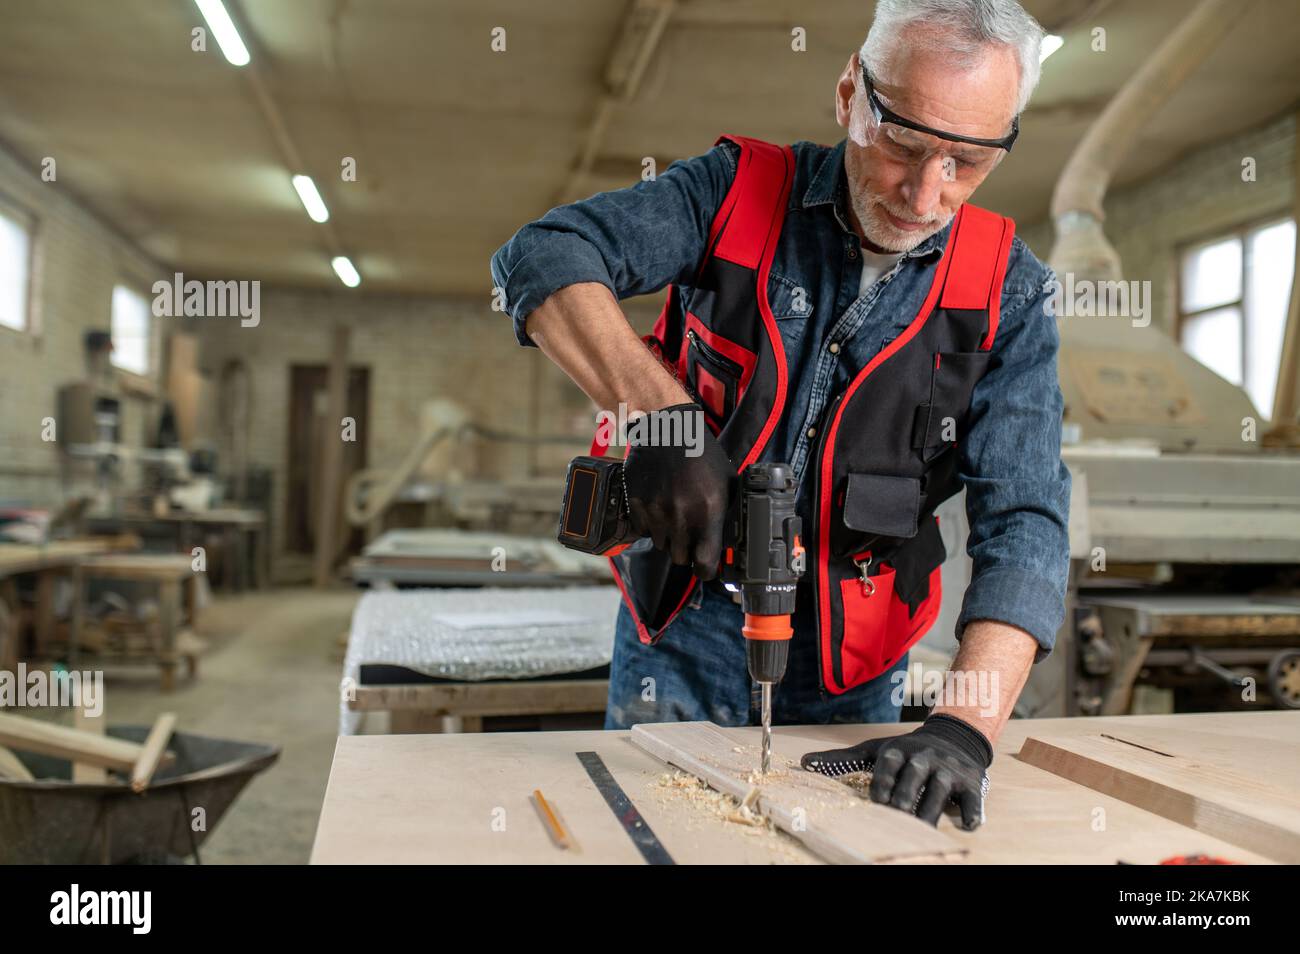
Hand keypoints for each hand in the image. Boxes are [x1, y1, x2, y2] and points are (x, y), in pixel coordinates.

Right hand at [622, 403, 734, 579]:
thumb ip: (727, 515)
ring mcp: (655, 512)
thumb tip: (726, 543)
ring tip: (675, 513)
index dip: (706, 570)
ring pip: (661, 545)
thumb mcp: (727, 483)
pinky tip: (659, 506)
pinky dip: (650, 525)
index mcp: (708, 513)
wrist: (668, 429)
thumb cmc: (702, 455)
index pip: (704, 565)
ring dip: (669, 536)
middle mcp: (680, 517)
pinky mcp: (636, 505)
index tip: (705, 565)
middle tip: (691, 534)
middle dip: (687, 550)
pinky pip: (643, 531)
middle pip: (680, 559)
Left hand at [800, 714, 992, 829]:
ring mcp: (948, 770)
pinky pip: (973, 797)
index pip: (889, 763)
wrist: (954, 738)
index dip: (883, 780)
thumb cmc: (907, 752)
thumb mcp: (875, 751)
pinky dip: (972, 811)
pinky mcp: (971, 782)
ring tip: (922, 827)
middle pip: (915, 774)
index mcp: (899, 750)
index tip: (877, 799)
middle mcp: (924, 757)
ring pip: (941, 788)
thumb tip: (804, 763)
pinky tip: (967, 825)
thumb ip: (842, 759)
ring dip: (932, 807)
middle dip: (907, 794)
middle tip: (898, 813)